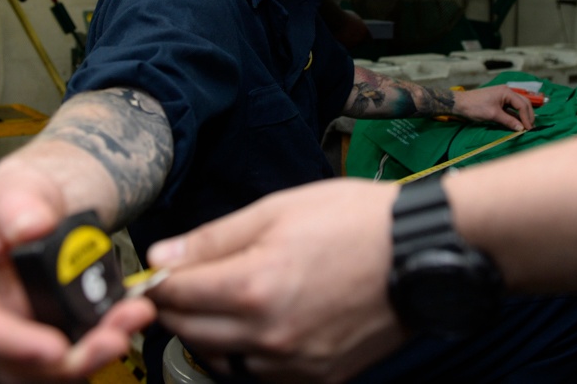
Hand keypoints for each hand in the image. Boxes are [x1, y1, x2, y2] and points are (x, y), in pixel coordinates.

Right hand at [0, 160, 155, 382]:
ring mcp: (13, 326)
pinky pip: (71, 352)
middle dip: (66, 360)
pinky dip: (101, 341)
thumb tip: (29, 226)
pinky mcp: (45, 331)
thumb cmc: (25, 194)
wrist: (50, 200)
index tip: (54, 350)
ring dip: (91, 354)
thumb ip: (20, 202)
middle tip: (112, 339)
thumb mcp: (21, 182)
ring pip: (45, 367)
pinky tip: (128, 317)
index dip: (13, 344)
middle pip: (13, 359)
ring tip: (130, 319)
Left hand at [146, 178, 405, 383]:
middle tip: (189, 283)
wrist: (418, 251)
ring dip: (212, 333)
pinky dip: (250, 354)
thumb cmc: (354, 220)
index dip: (159, 282)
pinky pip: (261, 374)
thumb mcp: (278, 209)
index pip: (175, 296)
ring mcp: (294, 363)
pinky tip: (264, 323)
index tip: (158, 274)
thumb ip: (214, 238)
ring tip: (229, 300)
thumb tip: (162, 256)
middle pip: (190, 332)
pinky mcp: (319, 378)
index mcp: (254, 286)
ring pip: (222, 360)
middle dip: (180, 308)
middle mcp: (269, 334)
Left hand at [452, 85, 534, 131]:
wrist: (460, 103)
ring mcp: (503, 97)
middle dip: (528, 115)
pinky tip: (517, 124)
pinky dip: (515, 116)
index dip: (527, 117)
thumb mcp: (493, 115)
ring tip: (526, 127)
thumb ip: (508, 121)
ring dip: (523, 116)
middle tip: (530, 128)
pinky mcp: (499, 102)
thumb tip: (521, 128)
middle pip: (523, 103)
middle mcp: (507, 92)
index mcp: (506, 92)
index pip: (522, 104)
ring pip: (518, 106)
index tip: (528, 129)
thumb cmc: (475, 107)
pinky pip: (511, 109)